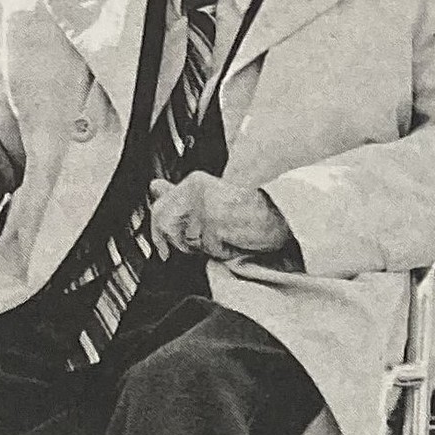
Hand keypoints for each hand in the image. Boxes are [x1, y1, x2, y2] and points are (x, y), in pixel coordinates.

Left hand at [148, 171, 290, 261]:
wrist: (280, 214)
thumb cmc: (247, 209)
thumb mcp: (209, 197)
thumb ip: (179, 193)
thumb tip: (154, 187)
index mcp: (193, 183)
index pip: (159, 209)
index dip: (157, 232)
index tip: (161, 250)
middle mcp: (194, 191)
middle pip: (166, 226)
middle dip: (178, 241)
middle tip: (202, 242)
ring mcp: (204, 206)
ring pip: (187, 241)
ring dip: (204, 246)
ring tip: (226, 235)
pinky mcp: (215, 222)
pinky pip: (209, 249)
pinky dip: (222, 251)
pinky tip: (235, 239)